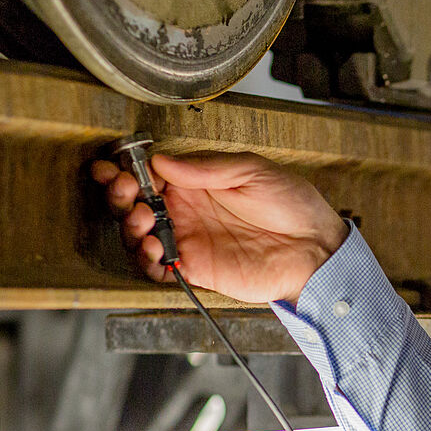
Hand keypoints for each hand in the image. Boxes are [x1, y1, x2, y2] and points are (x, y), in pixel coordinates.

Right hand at [91, 151, 349, 303]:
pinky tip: (153, 246)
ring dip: (129, 227)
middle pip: (136, 204)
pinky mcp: (196, 268)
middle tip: (123, 191)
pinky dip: (146, 259)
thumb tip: (164, 161)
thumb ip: (207, 167)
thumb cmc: (293, 206)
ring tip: (142, 219)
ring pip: (139, 236)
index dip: (127, 172)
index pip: (150, 175)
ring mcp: (190, 240)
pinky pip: (158, 268)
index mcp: (198, 182)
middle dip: (119, 196)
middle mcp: (188, 211)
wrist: (316, 248)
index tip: (115, 169)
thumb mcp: (253, 170)